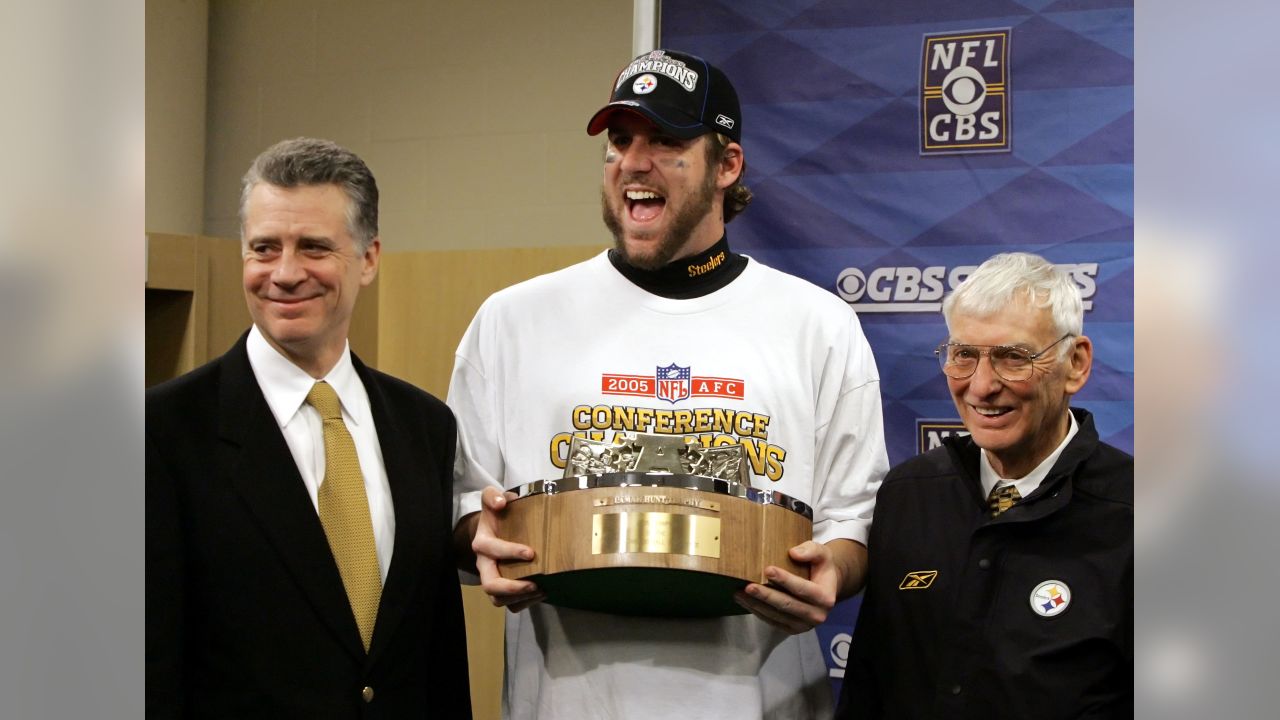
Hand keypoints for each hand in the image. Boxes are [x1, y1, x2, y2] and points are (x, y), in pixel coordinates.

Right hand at [472, 486, 544, 611]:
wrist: (493, 529)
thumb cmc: (497, 515)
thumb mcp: (492, 499)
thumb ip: (492, 496)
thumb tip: (502, 502)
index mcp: (482, 542)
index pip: (490, 549)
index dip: (509, 552)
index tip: (531, 553)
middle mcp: (484, 564)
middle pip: (490, 585)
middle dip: (512, 588)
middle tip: (534, 583)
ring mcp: (492, 578)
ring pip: (499, 600)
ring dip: (520, 598)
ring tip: (541, 590)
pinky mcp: (502, 588)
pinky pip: (510, 604)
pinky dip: (525, 603)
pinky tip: (542, 593)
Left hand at [734, 541, 838, 633]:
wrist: (825, 586)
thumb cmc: (821, 567)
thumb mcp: (822, 554)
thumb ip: (811, 550)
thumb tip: (794, 553)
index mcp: (826, 598)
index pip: (803, 589)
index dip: (785, 580)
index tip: (767, 570)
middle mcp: (817, 616)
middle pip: (787, 605)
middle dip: (766, 596)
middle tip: (748, 586)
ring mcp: (804, 625)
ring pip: (776, 615)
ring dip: (756, 605)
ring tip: (739, 593)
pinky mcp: (792, 629)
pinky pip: (772, 622)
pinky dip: (757, 612)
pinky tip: (744, 601)